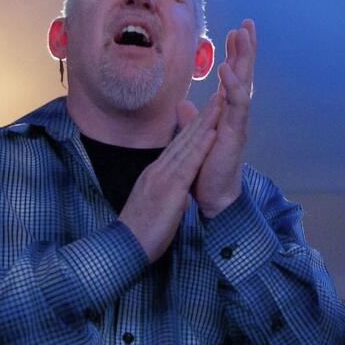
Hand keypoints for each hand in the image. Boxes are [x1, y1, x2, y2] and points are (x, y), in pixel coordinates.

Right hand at [120, 91, 222, 259]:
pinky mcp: (168, 188)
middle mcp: (158, 170)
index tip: (206, 113)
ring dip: (204, 123)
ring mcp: (162, 177)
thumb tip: (174, 192)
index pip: (177, 147)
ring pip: (187, 145)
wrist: (125, 247)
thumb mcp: (153, 207)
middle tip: (217, 97)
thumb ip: (164, 194)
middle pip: (183, 139)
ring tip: (219, 104)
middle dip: (201, 118)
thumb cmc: (139, 233)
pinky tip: (212, 132)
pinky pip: (188, 163)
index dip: (192, 129)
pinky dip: (201, 146)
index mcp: (155, 175)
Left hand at [194, 19, 256, 217]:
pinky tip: (228, 69)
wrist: (213, 197)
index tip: (234, 32)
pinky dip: (233, 86)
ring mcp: (238, 122)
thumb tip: (183, 103)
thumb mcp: (194, 136)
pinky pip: (237, 105)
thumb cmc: (207, 169)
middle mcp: (235, 114)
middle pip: (243, 73)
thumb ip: (192, 118)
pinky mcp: (235, 133)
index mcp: (226, 112)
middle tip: (248, 23)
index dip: (234, 54)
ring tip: (242, 35)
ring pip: (244, 83)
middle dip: (246, 48)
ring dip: (244, 58)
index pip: (233, 76)